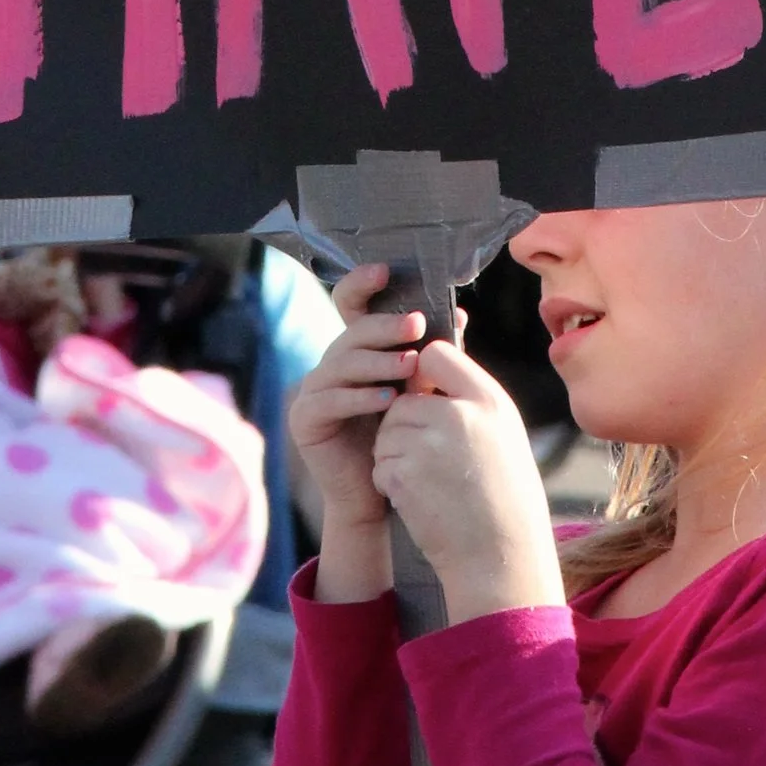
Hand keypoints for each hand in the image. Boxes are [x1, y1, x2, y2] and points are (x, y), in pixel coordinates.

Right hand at [287, 267, 428, 597]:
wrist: (381, 495)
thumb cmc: (404, 439)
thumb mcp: (420, 391)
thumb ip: (433, 355)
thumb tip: (460, 314)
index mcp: (356, 351)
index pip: (351, 307)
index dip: (362, 284)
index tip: (385, 270)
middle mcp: (330, 364)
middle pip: (351, 332)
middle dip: (384, 326)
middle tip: (416, 325)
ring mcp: (313, 390)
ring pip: (341, 362)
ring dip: (378, 361)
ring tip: (410, 365)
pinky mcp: (305, 419)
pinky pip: (329, 400)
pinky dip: (360, 397)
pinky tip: (388, 399)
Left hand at [370, 339, 566, 624]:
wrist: (501, 555)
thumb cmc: (504, 497)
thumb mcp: (502, 435)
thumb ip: (469, 401)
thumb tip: (428, 368)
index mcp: (488, 400)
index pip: (436, 354)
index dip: (423, 374)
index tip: (426, 398)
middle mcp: (458, 414)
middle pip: (403, 400)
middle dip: (403, 426)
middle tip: (424, 457)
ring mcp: (429, 444)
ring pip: (386, 433)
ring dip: (394, 455)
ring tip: (426, 481)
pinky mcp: (404, 474)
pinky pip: (380, 464)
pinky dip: (390, 482)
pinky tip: (417, 499)